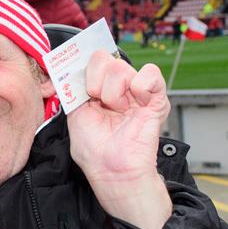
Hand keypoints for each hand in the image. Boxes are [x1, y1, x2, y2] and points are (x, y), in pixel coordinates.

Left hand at [67, 51, 171, 228]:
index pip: (93, 59)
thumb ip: (72, 89)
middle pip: (105, 59)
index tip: (82, 82)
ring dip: (113, 92)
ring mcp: (137, 91)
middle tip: (99, 103)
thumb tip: (70, 67)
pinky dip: (140, 87)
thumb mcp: (74, 114)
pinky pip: (150, 73)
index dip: (86, 66)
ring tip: (117, 111)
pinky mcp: (156, 98)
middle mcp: (118, 87)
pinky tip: (136, 104)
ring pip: (122, 68)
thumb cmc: (94, 149)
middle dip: (95, 82)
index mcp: (99, 89)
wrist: (112, 169)